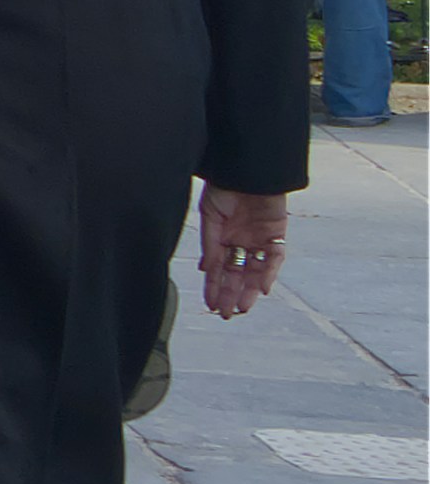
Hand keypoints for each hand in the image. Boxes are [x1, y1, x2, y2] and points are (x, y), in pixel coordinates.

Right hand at [199, 187, 288, 319]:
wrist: (247, 169)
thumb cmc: (223, 185)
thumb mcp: (209, 215)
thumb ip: (209, 243)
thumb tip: (207, 269)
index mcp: (222, 237)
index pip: (219, 268)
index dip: (214, 286)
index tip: (210, 304)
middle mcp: (241, 241)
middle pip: (236, 274)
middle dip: (231, 294)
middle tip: (226, 314)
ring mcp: (259, 240)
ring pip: (255, 271)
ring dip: (249, 290)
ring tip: (243, 307)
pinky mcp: (276, 235)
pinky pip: (274, 258)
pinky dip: (268, 273)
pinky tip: (261, 288)